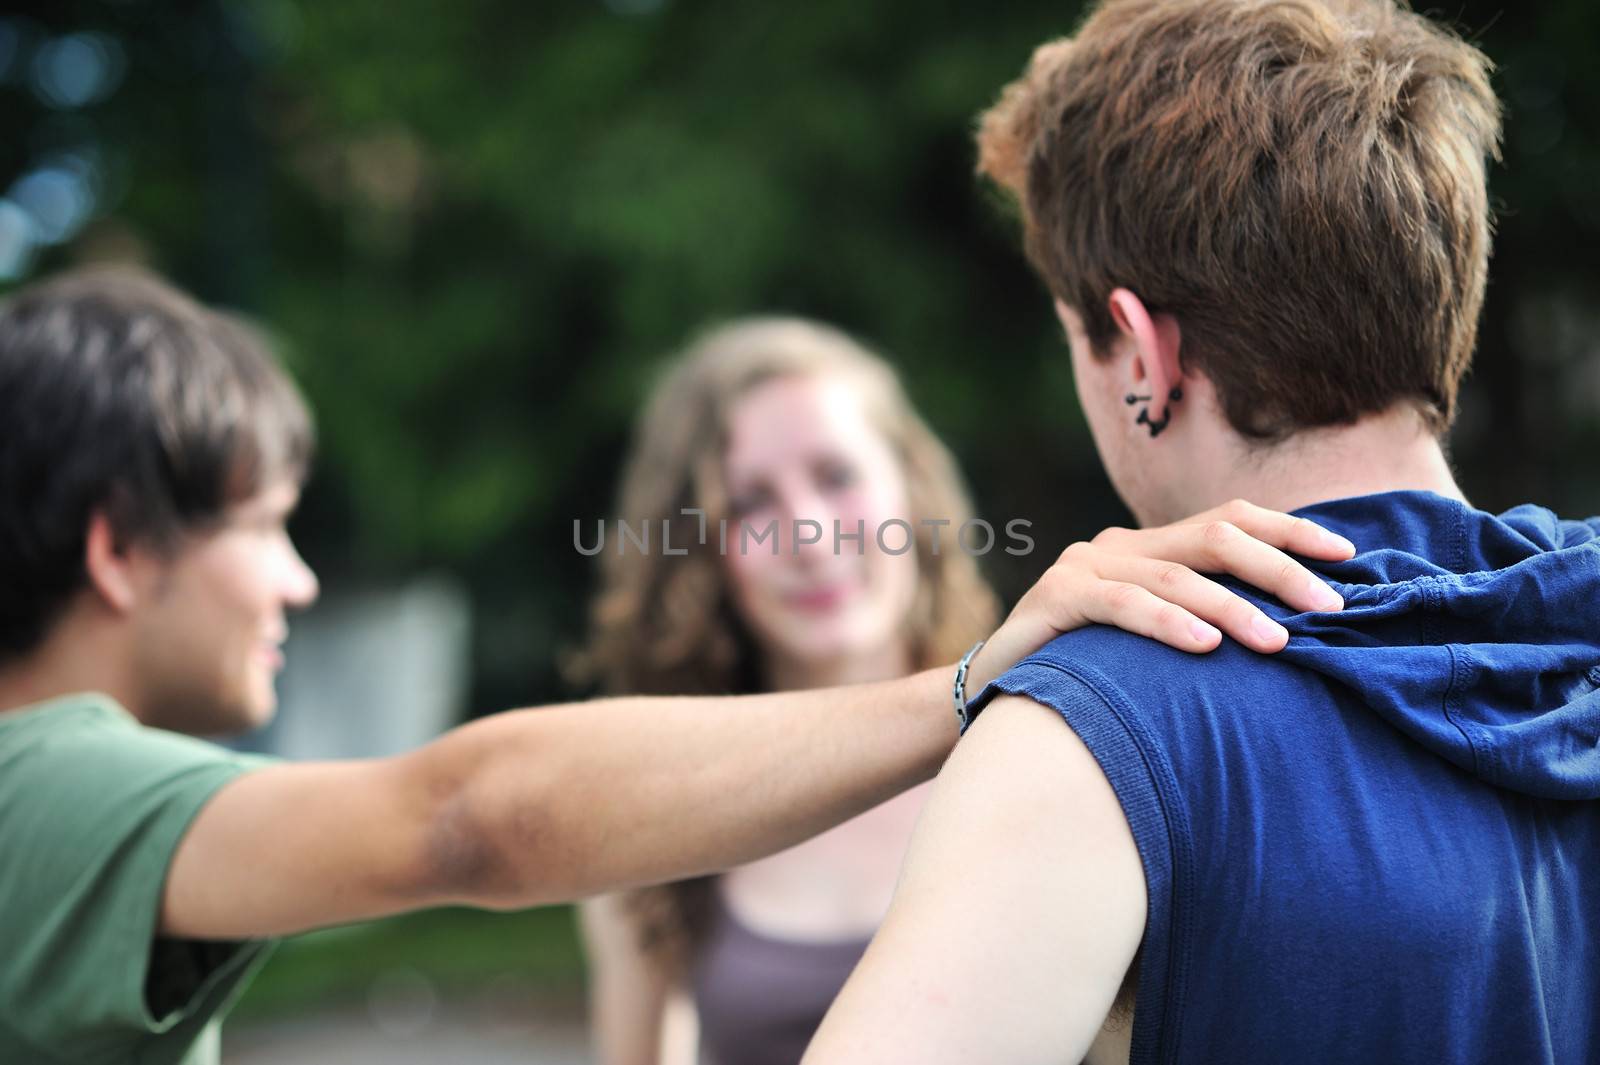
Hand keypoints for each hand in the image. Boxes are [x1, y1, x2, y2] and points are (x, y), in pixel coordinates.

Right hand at [965, 499, 1354, 691]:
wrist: (997, 699)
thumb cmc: (1091, 679)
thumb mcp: (1156, 645)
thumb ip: (1205, 625)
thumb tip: (1297, 637)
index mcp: (1152, 548)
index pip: (1233, 522)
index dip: (1292, 532)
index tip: (1350, 558)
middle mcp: (1122, 545)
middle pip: (1216, 536)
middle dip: (1281, 569)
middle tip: (1330, 608)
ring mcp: (1085, 564)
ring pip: (1177, 573)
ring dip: (1234, 608)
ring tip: (1278, 642)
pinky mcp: (1056, 596)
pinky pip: (1122, 603)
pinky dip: (1168, 622)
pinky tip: (1204, 645)